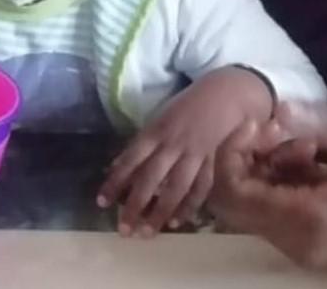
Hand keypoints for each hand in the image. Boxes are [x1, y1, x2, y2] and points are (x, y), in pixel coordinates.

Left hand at [97, 67, 272, 235]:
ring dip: (161, 211)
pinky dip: (190, 205)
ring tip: (148, 233)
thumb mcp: (159, 118)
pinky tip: (177, 221)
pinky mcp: (212, 160)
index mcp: (157, 130)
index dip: (116, 180)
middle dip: (136, 204)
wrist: (224, 94)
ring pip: (177, 186)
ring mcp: (195, 153)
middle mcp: (174, 143)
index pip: (132, 158)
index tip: (101, 202)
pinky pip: (201, 186)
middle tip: (123, 229)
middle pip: (152, 177)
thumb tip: (117, 168)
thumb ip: (141, 144)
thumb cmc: (186, 106)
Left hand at [210, 101, 326, 266]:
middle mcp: (300, 243)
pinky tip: (312, 150)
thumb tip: (277, 109)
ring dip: (268, 162)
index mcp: (312, 222)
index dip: (233, 152)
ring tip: (307, 136)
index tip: (259, 119)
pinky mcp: (312, 236)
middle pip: (237, 200)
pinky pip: (274, 203)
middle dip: (249, 155)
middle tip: (280, 124)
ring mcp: (305, 244)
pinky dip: (282, 173)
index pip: (236, 194)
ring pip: (254, 200)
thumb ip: (323, 124)